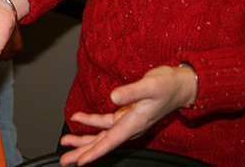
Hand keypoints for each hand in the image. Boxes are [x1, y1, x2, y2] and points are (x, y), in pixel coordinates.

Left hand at [59, 65, 197, 164]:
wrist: (179, 86)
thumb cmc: (168, 86)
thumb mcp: (150, 85)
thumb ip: (131, 92)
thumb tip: (113, 97)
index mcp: (134, 123)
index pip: (111, 141)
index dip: (95, 152)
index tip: (81, 161)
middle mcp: (129, 126)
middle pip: (102, 143)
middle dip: (83, 151)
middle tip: (65, 159)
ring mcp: (127, 121)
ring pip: (101, 135)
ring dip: (83, 139)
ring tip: (67, 142)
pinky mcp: (126, 114)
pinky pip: (105, 123)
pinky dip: (91, 121)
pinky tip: (78, 118)